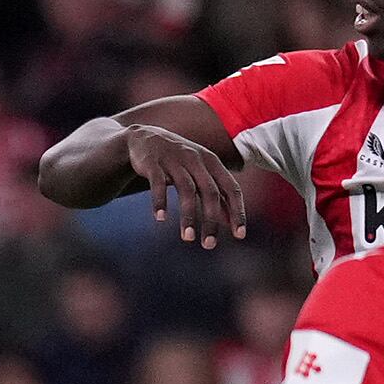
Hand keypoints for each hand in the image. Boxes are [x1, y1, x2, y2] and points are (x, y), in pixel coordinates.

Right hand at [125, 122, 249, 247]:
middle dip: (211, 220)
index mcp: (212, 162)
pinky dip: (160, 201)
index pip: (231, 188)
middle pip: (210, 192)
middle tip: (209, 245)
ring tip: (187, 238)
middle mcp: (196, 160)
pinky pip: (158, 184)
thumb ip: (216, 194)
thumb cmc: (179, 161)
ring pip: (186, 190)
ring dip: (188, 215)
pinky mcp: (153, 163)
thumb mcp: (200, 173)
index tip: (239, 235)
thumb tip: (231, 222)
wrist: (144, 138)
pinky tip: (160, 219)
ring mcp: (174, 160)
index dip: (237, 211)